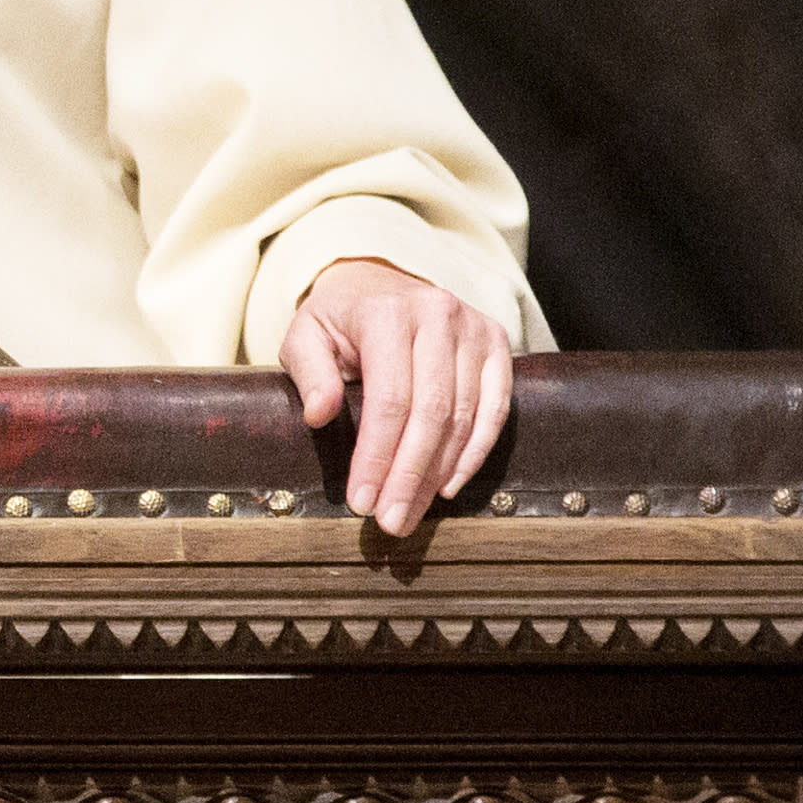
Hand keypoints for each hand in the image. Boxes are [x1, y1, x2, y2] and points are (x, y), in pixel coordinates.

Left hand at [278, 257, 514, 539]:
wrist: (378, 281)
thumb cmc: (337, 319)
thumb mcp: (305, 335)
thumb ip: (309, 372)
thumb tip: (319, 415)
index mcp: (387, 313)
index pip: (389, 399)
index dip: (377, 456)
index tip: (361, 502)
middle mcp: (439, 315)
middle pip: (431, 413)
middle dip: (409, 475)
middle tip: (391, 521)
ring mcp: (474, 328)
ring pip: (465, 416)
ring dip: (438, 473)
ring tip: (411, 512)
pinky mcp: (497, 343)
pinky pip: (496, 408)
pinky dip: (474, 453)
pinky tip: (448, 486)